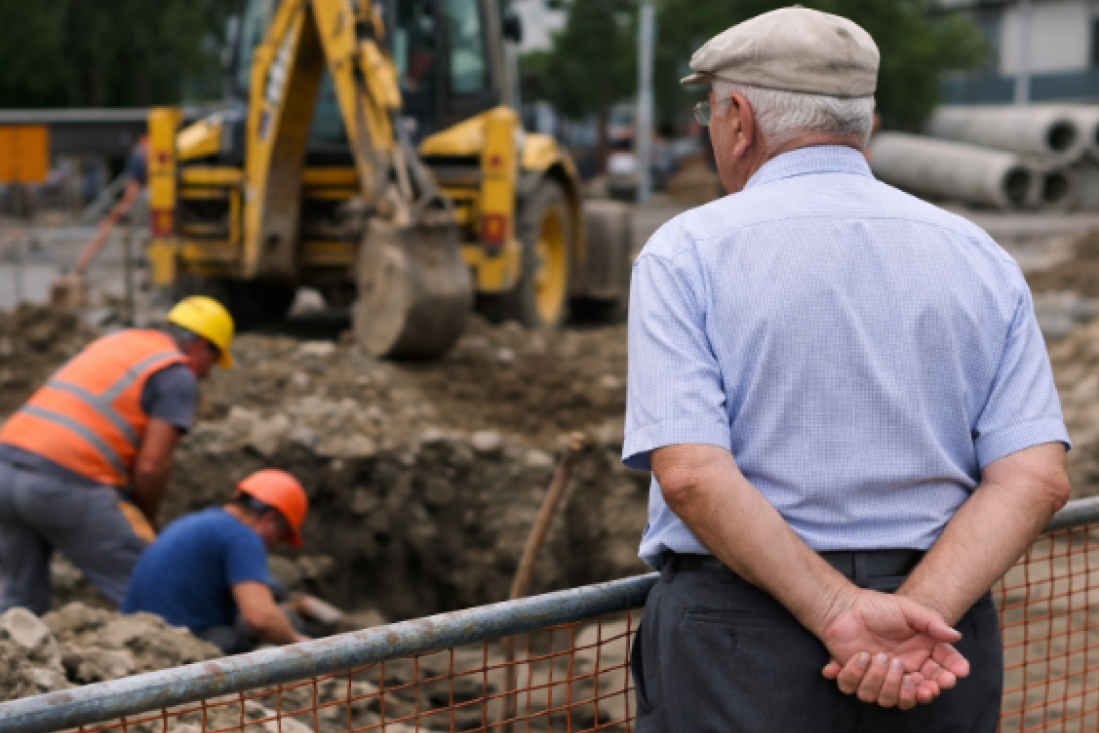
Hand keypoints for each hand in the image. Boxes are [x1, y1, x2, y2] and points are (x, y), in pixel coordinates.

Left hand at [818, 589, 968, 708]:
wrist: (845, 606)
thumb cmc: (878, 607)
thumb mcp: (909, 609)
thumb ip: (932, 622)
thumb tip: (956, 635)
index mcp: (920, 657)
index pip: (940, 675)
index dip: (946, 680)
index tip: (949, 678)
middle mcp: (902, 672)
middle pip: (916, 696)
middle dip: (920, 693)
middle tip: (921, 685)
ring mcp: (878, 678)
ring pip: (887, 699)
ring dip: (886, 682)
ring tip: (882, 657)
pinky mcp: (855, 678)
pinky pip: (856, 690)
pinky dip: (856, 675)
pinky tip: (860, 656)